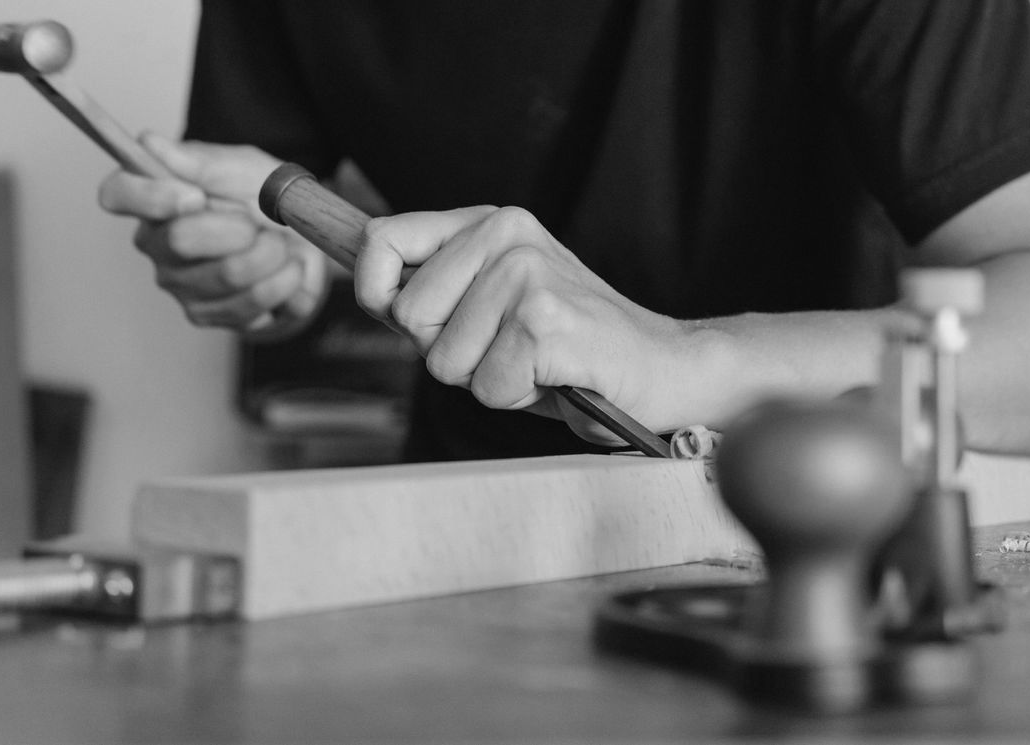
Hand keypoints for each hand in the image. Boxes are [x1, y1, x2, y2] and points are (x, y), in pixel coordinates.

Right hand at [96, 134, 327, 336]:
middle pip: (179, 240)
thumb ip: (202, 162)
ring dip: (272, 252)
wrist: (305, 243)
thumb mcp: (243, 168)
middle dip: (239, 226)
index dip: (151, 196)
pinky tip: (285, 269)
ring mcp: (178, 285)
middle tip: (259, 220)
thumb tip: (151, 145)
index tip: (195, 195)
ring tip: (278, 243)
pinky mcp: (206, 315)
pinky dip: (284, 280)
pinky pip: (252, 302)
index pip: (117, 194)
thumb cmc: (265, 200)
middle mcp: (157, 244)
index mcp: (156, 197)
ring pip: (229, 273)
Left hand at [356, 206, 712, 442]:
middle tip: (507, 348)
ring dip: (487, 379)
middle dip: (448, 352)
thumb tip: (369, 289)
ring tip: (535, 361)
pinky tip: (556, 373)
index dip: (373, 288)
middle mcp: (508, 236)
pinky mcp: (545, 319)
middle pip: (409, 315)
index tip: (392, 312)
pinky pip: (487, 384)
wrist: (660, 367)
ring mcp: (528, 275)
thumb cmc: (570, 348)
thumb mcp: (492, 306)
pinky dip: (517, 396)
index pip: (382, 239)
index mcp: (491, 224)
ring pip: (445, 360)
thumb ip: (436, 293)